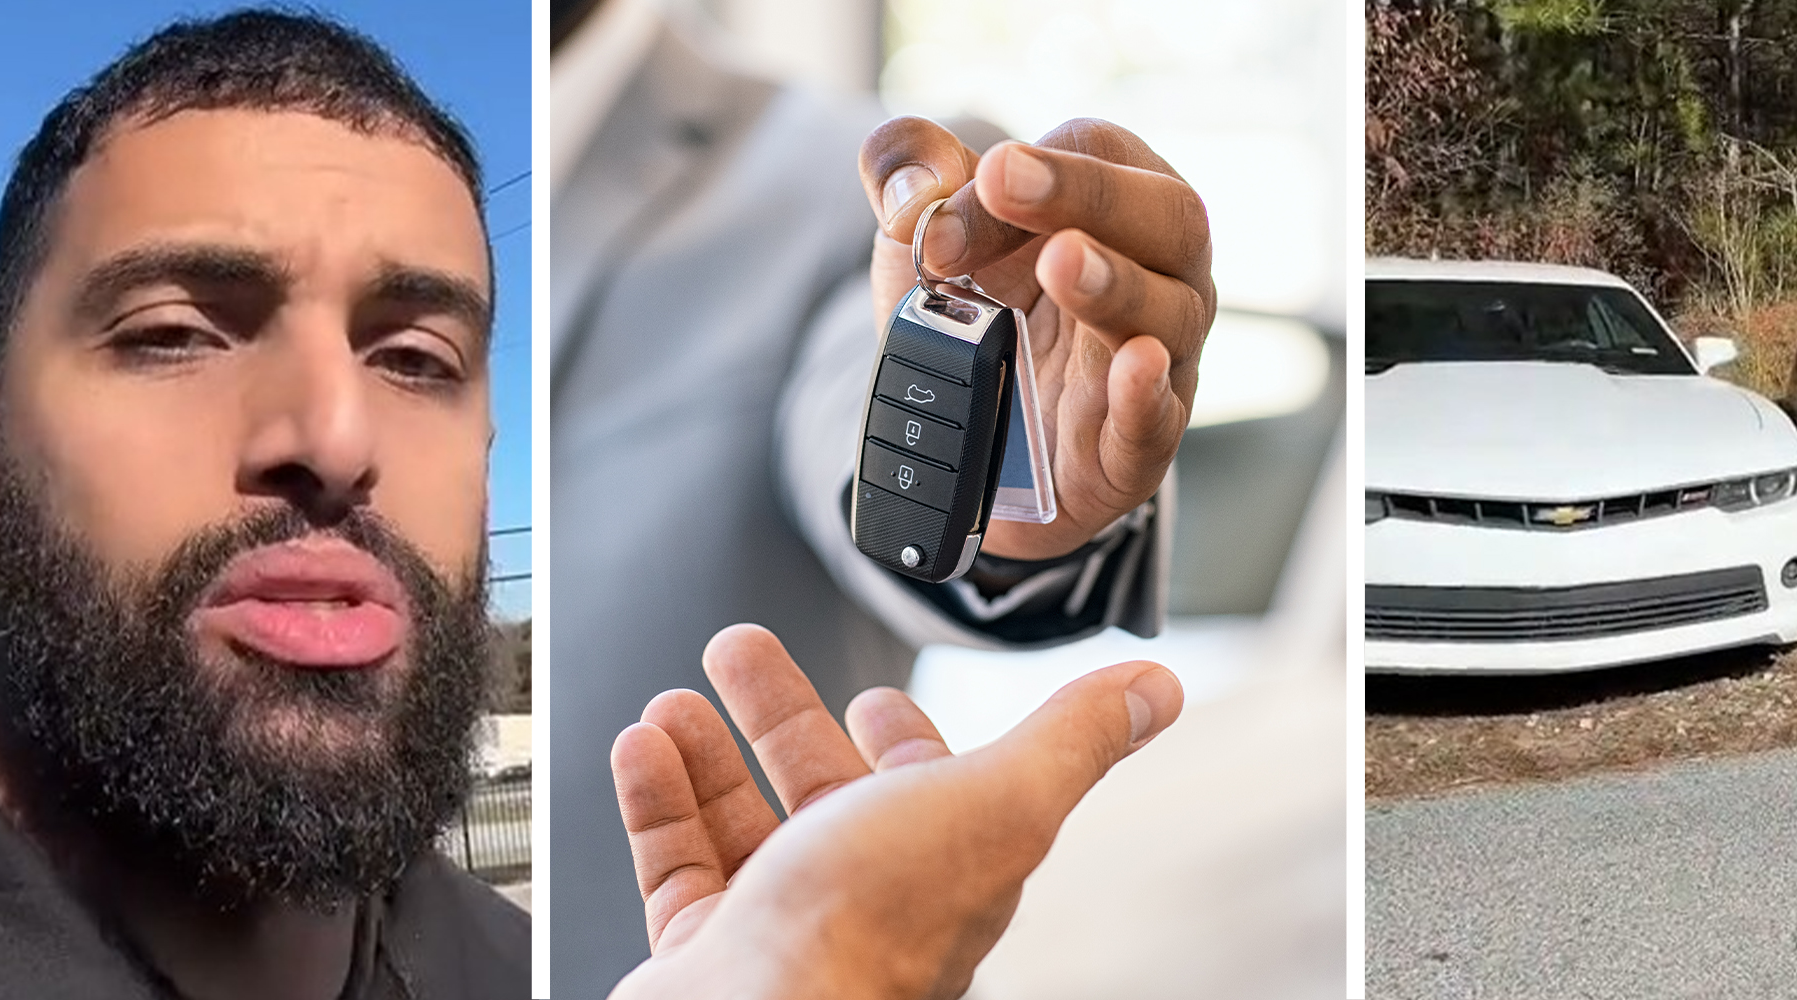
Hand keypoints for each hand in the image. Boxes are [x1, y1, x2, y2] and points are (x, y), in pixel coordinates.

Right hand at [607, 624, 1183, 999]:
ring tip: (677, 700)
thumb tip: (1152, 692)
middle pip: (820, 793)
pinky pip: (676, 867)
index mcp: (942, 864)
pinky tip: (644, 750)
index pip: (929, 793)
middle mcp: (863, 899)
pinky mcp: (705, 954)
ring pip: (742, 827)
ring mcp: (780, 930)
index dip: (901, 740)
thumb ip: (1069, 741)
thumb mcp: (998, 800)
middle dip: (780, 715)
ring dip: (709, 754)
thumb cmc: (871, 930)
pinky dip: (658, 802)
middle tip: (739, 654)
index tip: (872, 698)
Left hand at [859, 117, 1215, 559]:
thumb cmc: (976, 308)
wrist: (970, 429)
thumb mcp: (926, 230)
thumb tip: (915, 189)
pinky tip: (1134, 364)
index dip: (1038, 166)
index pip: (1099, 154)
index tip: (977, 184)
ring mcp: (1162, 360)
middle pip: (1170, 219)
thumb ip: (906, 173)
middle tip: (1007, 186)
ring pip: (1171, 316)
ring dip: (1115, 286)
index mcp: (1116, 200)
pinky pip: (1159, 419)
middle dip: (1090, 195)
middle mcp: (1159, 273)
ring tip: (1060, 265)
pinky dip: (1145, 393)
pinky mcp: (1138, 445)